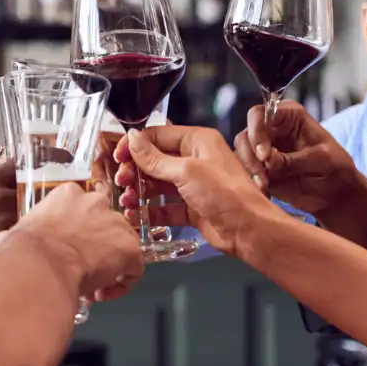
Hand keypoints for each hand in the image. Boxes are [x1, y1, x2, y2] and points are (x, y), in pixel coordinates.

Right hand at [2, 183, 142, 298]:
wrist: (41, 266)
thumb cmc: (26, 251)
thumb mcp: (14, 235)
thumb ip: (14, 234)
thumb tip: (3, 241)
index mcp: (68, 194)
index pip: (81, 210)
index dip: (76, 234)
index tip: (68, 251)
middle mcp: (95, 202)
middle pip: (104, 225)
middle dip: (95, 247)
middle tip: (81, 267)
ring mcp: (116, 223)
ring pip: (121, 245)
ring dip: (109, 265)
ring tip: (92, 285)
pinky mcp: (129, 247)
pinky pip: (134, 268)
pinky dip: (122, 283)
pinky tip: (103, 293)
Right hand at [117, 125, 278, 256]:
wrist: (248, 230)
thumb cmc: (226, 195)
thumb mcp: (186, 171)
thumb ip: (155, 158)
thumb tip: (133, 139)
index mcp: (198, 141)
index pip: (159, 135)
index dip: (136, 145)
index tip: (118, 156)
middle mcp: (195, 160)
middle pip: (155, 160)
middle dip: (135, 171)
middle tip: (122, 181)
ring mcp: (193, 185)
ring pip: (158, 185)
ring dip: (139, 192)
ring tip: (127, 201)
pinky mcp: (192, 208)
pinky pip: (165, 207)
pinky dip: (150, 212)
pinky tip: (136, 217)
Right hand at [236, 101, 366, 226]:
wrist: (335, 194)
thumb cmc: (334, 167)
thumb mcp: (321, 160)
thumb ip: (294, 159)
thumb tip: (268, 162)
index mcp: (289, 117)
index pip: (261, 114)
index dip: (257, 131)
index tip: (265, 154)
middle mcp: (272, 130)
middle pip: (246, 135)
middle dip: (250, 155)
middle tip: (264, 174)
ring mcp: (263, 150)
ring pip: (241, 154)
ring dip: (250, 170)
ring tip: (264, 186)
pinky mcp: (260, 170)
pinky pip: (245, 173)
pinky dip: (250, 183)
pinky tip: (264, 193)